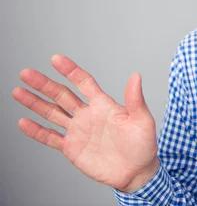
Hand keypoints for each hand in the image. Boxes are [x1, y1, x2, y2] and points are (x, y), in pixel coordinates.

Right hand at [12, 55, 159, 191]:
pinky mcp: (72, 148)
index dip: (70, 70)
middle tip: (27, 73)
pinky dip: (36, 131)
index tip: (56, 59)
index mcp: (104, 105)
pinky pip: (50, 138)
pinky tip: (24, 122)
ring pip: (52, 113)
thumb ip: (135, 100)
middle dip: (44, 84)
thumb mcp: (142, 121)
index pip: (83, 83)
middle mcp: (88, 115)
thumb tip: (136, 76)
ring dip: (35, 103)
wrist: (136, 172)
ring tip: (19, 91)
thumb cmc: (143, 145)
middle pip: (62, 95)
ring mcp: (78, 131)